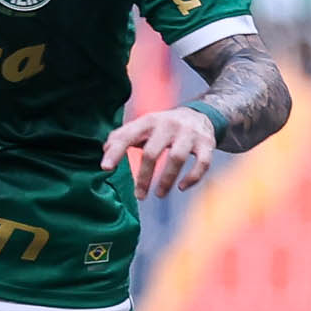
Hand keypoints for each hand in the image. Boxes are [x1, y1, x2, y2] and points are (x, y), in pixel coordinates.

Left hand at [100, 106, 214, 198]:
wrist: (199, 115)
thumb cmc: (163, 126)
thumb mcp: (144, 126)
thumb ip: (124, 136)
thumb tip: (104, 150)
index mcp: (149, 121)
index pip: (128, 135)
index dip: (116, 151)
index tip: (105, 168)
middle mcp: (169, 125)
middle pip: (152, 152)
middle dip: (144, 176)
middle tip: (139, 195)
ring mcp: (189, 134)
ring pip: (177, 158)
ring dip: (166, 180)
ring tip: (159, 194)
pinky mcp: (207, 144)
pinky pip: (202, 163)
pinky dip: (192, 178)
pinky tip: (182, 187)